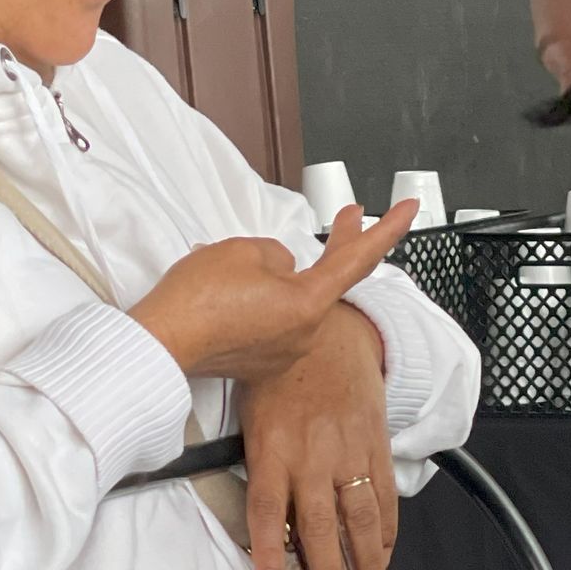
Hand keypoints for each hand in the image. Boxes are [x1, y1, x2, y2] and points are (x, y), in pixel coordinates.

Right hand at [134, 203, 416, 383]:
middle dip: (341, 244)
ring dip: (278, 276)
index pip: (358, 259)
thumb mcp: (245, 250)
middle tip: (352, 214)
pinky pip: (270, 319)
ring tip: (236, 263)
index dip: (387, 229)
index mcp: (308, 305)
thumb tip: (282, 269)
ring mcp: (281, 351)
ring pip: (293, 300)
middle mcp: (303, 334)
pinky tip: (230, 287)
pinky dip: (260, 298)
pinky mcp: (258, 361)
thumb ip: (277, 254)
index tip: (410, 209)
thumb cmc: (199, 299)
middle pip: (329, 280)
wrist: (160, 345)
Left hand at [241, 306, 395, 569]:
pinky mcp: (374, 445)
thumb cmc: (280, 374)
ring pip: (358, 516)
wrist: (327, 331)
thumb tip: (259, 519)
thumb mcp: (252, 416)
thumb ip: (256, 464)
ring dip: (365, 561)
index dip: (268, 555)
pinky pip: (383, 494)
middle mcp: (312, 455)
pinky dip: (386, 528)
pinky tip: (384, 554)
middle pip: (318, 525)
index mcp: (273, 448)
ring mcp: (348, 452)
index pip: (265, 512)